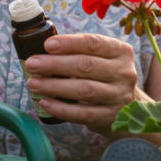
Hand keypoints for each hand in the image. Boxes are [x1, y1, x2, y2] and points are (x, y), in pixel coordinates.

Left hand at [24, 33, 141, 136]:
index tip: (47, 45)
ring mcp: (118, 96)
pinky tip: (45, 102)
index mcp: (121, 52)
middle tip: (32, 64)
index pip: (94, 42)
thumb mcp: (102, 59)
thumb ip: (79, 52)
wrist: (128, 108)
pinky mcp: (110, 117)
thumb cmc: (105, 77)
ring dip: (54, 86)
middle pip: (86, 65)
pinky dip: (61, 108)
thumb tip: (43, 51)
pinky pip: (83, 113)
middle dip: (55, 64)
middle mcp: (123, 73)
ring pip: (84, 89)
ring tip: (33, 84)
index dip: (69, 43)